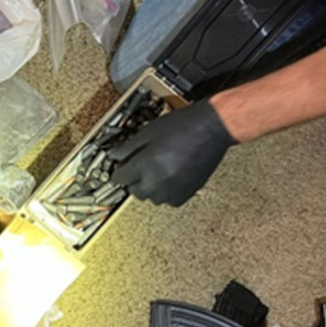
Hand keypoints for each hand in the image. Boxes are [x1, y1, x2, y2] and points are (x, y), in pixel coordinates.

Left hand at [108, 99, 234, 205]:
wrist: (212, 128)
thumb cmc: (182, 126)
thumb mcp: (148, 131)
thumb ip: (128, 147)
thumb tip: (114, 156)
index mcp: (147, 165)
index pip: (121, 178)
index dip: (118, 172)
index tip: (119, 169)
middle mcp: (159, 181)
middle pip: (135, 192)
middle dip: (133, 181)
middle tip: (137, 168)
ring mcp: (174, 189)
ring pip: (152, 198)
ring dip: (149, 188)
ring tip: (156, 171)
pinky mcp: (188, 193)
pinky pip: (169, 200)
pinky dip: (165, 192)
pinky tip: (169, 176)